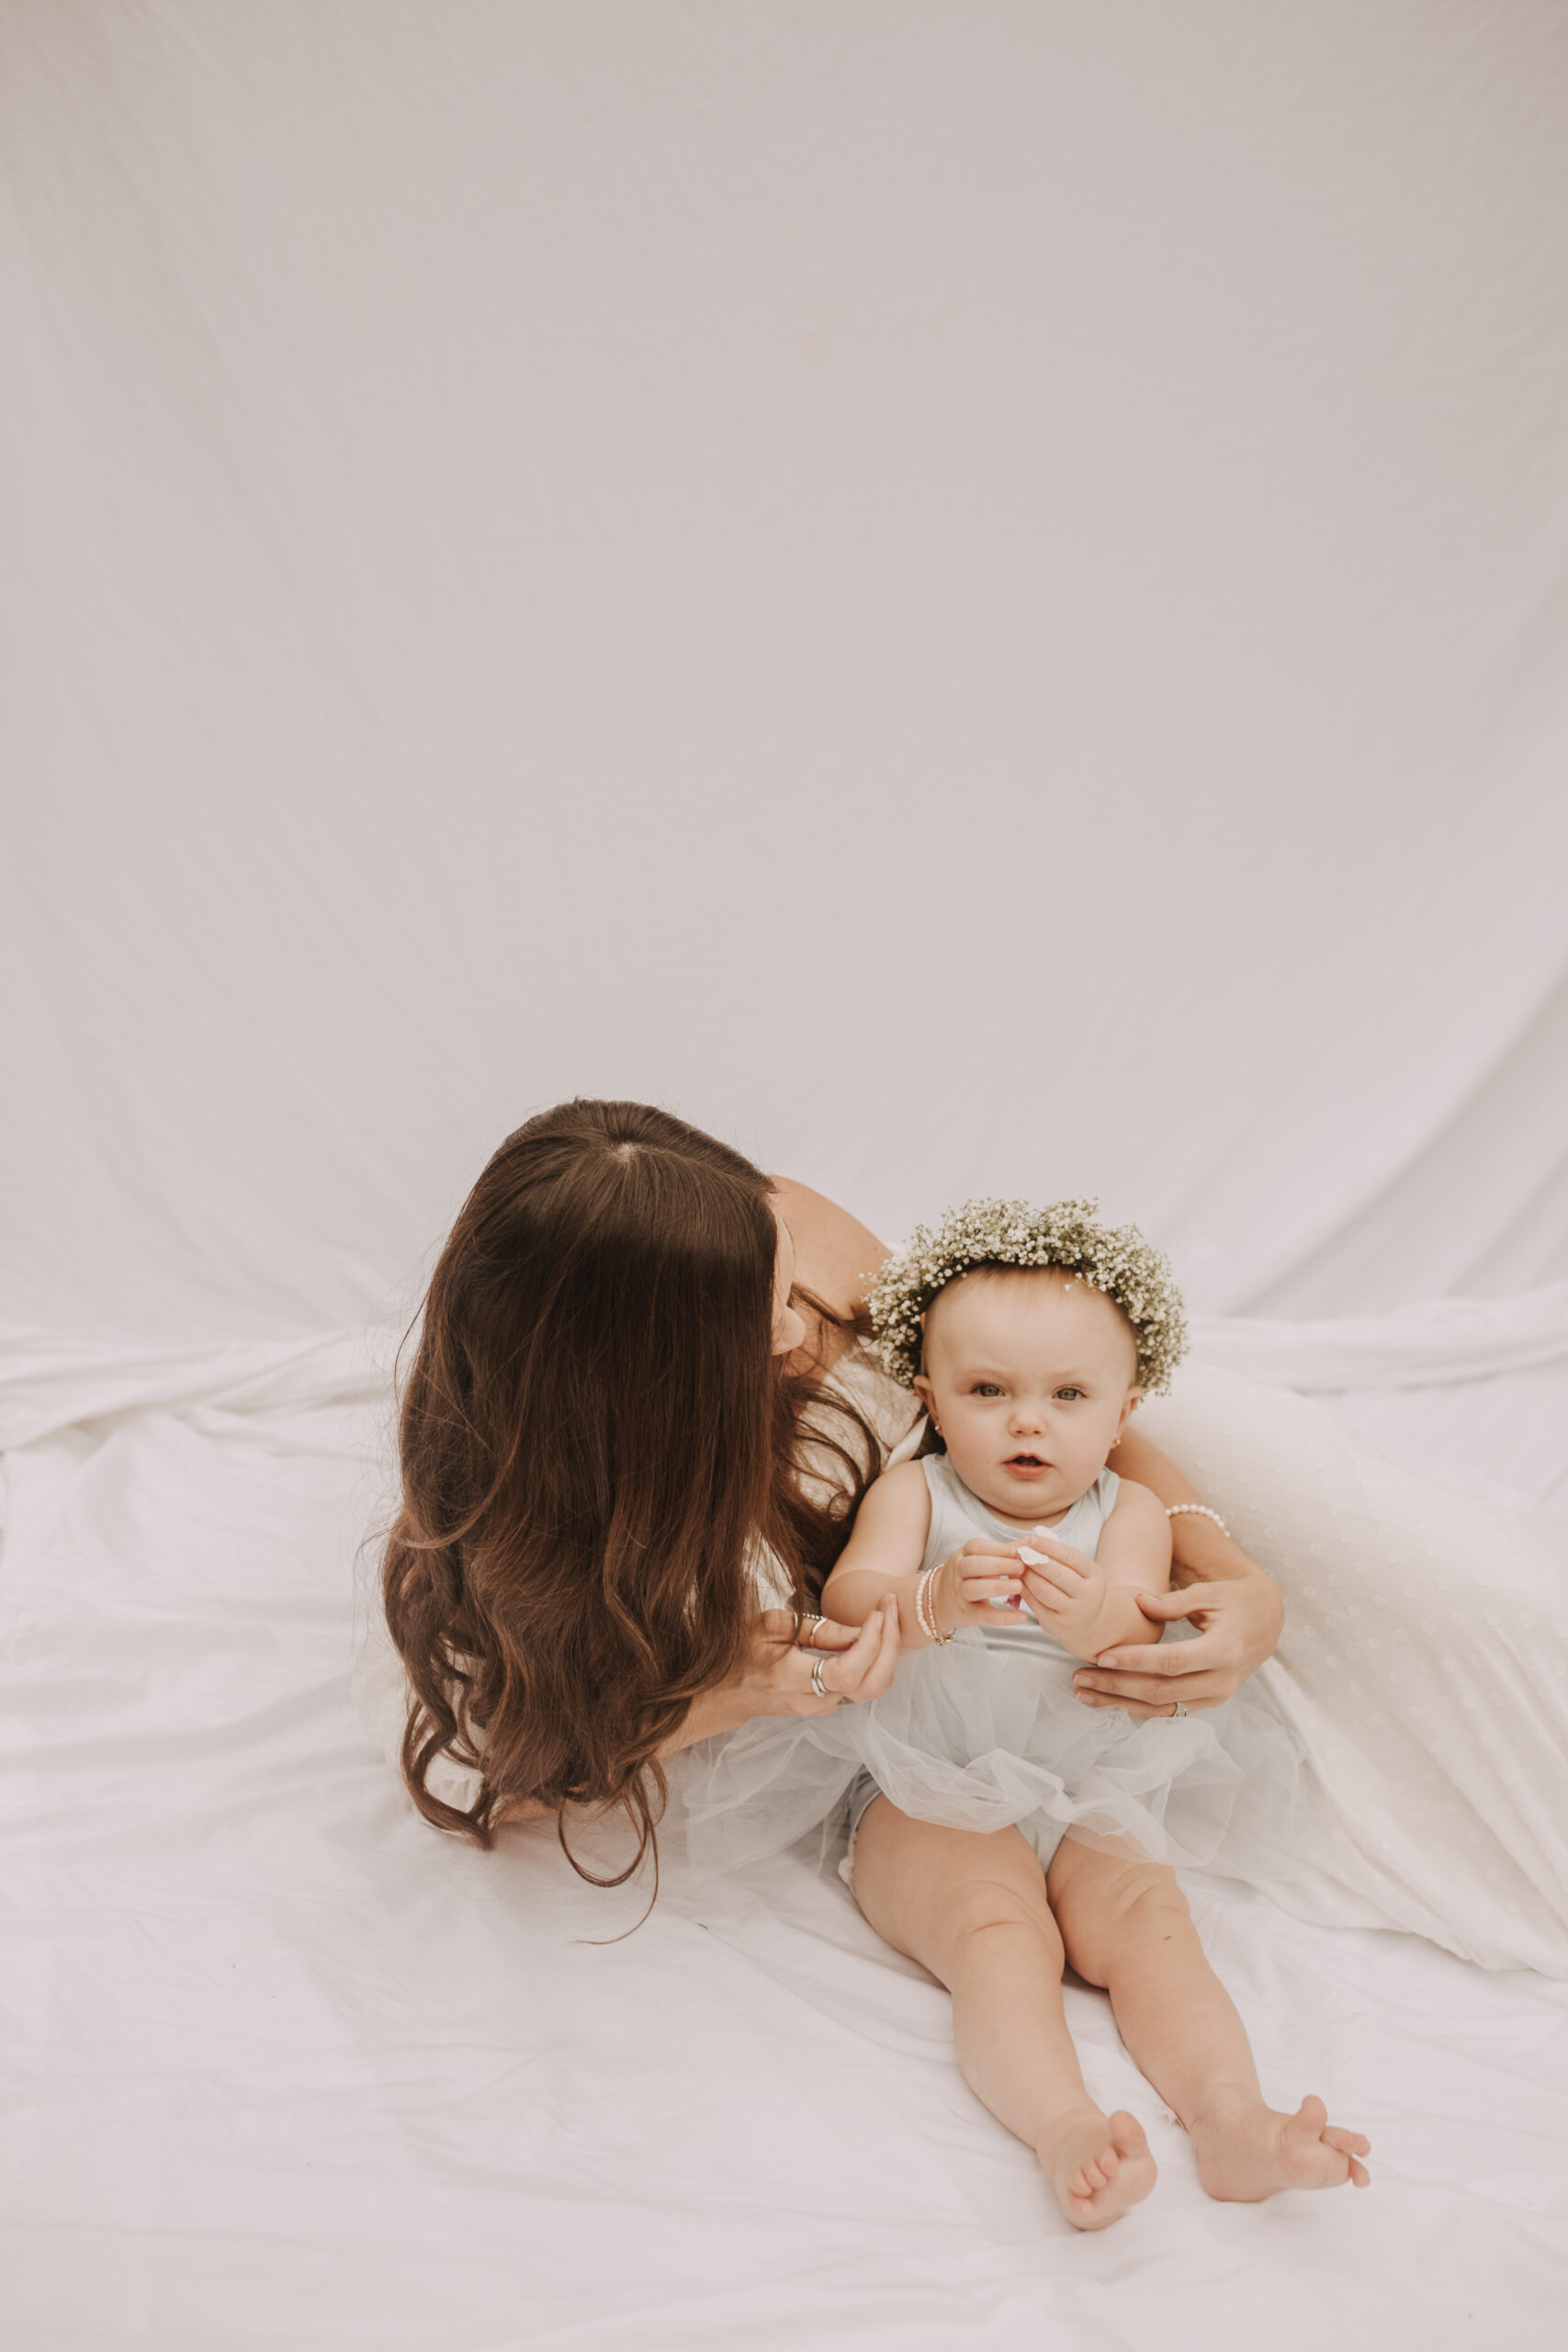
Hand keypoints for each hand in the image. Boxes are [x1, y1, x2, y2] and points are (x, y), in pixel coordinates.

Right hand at [723, 1599, 901, 1721]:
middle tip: (890, 1606)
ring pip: (874, 1688)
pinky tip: (875, 1633)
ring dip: (888, 1651)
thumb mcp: (771, 1626)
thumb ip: (816, 1630)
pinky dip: (879, 1660)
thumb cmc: (743, 1652)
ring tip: (886, 1614)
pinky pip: (866, 1686)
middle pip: (871, 1684)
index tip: (875, 1612)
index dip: (869, 1644)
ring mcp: (824, 1708)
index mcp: (791, 1680)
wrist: (728, 1692)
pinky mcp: (831, 1705)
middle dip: (890, 1644)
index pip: (845, 1673)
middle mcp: (813, 1702)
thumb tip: (858, 1631)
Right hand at [926, 1539, 1031, 1635]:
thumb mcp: (982, 1559)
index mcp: (963, 1555)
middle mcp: (958, 1572)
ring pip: (974, 1589)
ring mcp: (960, 1593)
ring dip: (997, 1587)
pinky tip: (1022, 1617)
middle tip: (1021, 1567)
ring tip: (1019, 1586)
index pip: (976, 1546)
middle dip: (998, 1564)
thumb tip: (1033, 1540)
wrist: (940, 1601)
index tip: (1018, 1552)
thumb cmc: (970, 1575)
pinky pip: (984, 1615)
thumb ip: (1007, 1550)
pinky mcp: (966, 1614)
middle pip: (973, 1565)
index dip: (997, 1548)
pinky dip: (1003, 1617)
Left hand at [1014, 1529, 1110, 1656]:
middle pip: (1057, 1575)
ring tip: (1016, 1565)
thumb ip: (1061, 1556)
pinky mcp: (1056, 1625)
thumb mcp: (1081, 1571)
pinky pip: (1035, 1605)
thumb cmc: (1079, 1587)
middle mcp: (1088, 1597)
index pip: (1071, 1557)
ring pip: (1043, 1590)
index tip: (1032, 1538)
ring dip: (1026, 1575)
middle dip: (1035, 1561)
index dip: (1050, 1546)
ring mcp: (1073, 1613)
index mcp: (1096, 1577)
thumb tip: (1031, 1539)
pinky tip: (1016, 1581)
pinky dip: (1023, 1590)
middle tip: (1019, 1551)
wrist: (1089, 1622)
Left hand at [1071, 1570, 1284, 1719]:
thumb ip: (1173, 1601)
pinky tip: (1108, 1700)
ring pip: (1163, 1708)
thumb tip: (1138, 1602)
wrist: (1267, 1622)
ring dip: (1120, 1703)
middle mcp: (1222, 1680)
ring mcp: (1216, 1696)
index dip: (1136, 1661)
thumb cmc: (1235, 1601)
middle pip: (1162, 1691)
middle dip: (1117, 1686)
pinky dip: (1137, 1708)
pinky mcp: (1208, 1702)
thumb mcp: (1209, 1593)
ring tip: (1084, 1693)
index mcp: (1223, 1649)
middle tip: (1080, 1676)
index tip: (1102, 1656)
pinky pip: (1169, 1711)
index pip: (1172, 1661)